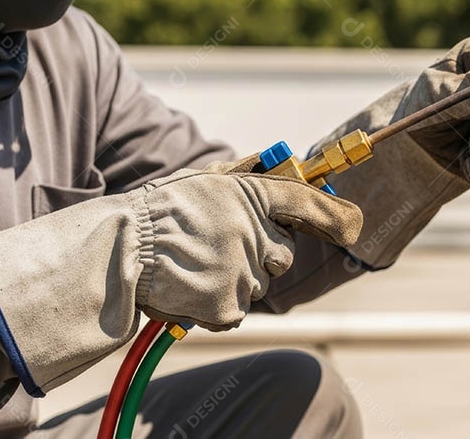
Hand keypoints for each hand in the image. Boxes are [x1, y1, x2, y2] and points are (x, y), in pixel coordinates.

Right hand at [0, 165, 361, 392]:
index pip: (306, 202)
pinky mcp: (229, 304)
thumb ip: (243, 173)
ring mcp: (243, 270)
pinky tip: (188, 289)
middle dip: (259, 257)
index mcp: (249, 196)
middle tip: (216, 251)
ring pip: (257, 286)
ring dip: (233, 282)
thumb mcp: (202, 182)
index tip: (353, 223)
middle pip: (281, 256)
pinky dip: (215, 307)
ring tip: (193, 268)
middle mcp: (255, 232)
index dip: (334, 214)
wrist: (116, 251)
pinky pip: (235, 310)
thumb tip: (277, 159)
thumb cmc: (157, 213)